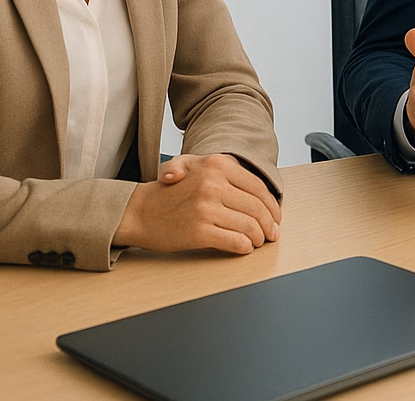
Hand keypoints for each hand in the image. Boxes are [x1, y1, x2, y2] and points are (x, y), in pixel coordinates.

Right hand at [114, 153, 281, 254]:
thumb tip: (261, 193)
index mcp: (217, 165)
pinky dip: (244, 247)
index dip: (272, 205)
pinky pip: (234, 241)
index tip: (275, 216)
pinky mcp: (199, 231)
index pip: (258, 187)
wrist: (139, 211)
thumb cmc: (169, 192)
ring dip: (259, 238)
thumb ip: (226, 171)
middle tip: (272, 234)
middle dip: (269, 225)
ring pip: (249, 226)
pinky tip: (244, 248)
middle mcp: (213, 184)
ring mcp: (206, 208)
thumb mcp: (195, 165)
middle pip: (257, 208)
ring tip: (258, 241)